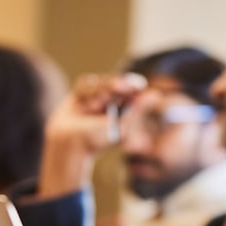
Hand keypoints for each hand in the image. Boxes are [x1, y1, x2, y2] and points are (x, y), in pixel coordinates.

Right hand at [37, 72, 146, 197]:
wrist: (70, 144)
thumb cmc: (97, 140)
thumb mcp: (122, 127)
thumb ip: (137, 110)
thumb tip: (156, 94)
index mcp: (125, 108)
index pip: (132, 88)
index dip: (133, 84)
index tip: (137, 85)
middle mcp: (111, 101)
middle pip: (116, 81)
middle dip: (114, 86)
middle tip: (116, 88)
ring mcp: (95, 96)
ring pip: (100, 81)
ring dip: (98, 92)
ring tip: (95, 107)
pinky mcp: (80, 93)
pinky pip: (85, 83)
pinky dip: (86, 93)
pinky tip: (86, 106)